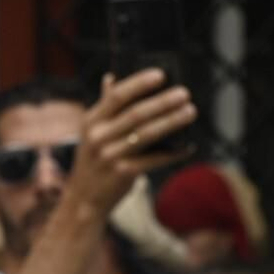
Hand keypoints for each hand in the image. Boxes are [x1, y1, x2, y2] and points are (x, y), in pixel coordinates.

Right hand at [63, 70, 196, 224]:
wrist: (84, 199)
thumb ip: (104, 106)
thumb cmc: (93, 161)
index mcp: (92, 121)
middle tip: (184, 93)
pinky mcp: (123, 173)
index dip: (139, 83)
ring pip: (147, 134)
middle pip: (136, 114)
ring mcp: (110, 156)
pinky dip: (172, 153)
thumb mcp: (91, 132)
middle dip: (163, 102)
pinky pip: (154, 159)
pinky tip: (187, 147)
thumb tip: (111, 77)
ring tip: (190, 112)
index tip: (160, 75)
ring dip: (172, 121)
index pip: (117, 96)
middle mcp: (99, 137)